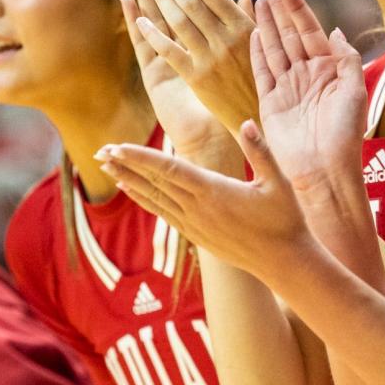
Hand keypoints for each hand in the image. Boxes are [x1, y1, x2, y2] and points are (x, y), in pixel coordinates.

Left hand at [96, 120, 318, 282]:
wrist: (284, 262)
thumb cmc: (285, 220)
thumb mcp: (278, 182)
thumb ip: (260, 151)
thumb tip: (247, 122)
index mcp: (214, 191)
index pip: (168, 169)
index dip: (140, 157)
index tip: (117, 146)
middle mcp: (198, 209)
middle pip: (153, 182)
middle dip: (125, 164)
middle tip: (100, 150)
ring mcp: (195, 224)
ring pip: (154, 199)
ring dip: (129, 181)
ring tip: (107, 166)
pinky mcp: (196, 235)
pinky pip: (162, 213)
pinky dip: (144, 200)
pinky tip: (131, 190)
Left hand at [129, 0, 262, 136]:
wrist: (257, 114)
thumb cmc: (263, 71)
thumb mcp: (267, 35)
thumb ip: (260, 1)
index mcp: (244, 27)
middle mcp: (227, 41)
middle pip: (192, 2)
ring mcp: (210, 60)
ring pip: (179, 23)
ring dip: (161, 0)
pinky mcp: (197, 79)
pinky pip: (169, 52)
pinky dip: (153, 34)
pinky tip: (140, 20)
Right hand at [252, 0, 367, 194]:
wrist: (324, 170)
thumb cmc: (345, 135)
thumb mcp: (355, 92)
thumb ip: (345, 59)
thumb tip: (335, 30)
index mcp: (329, 69)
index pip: (310, 30)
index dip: (298, 8)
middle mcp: (307, 74)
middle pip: (290, 34)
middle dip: (278, 8)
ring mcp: (288, 87)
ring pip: (275, 47)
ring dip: (266, 24)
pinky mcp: (271, 102)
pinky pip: (262, 71)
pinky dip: (257, 51)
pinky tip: (253, 32)